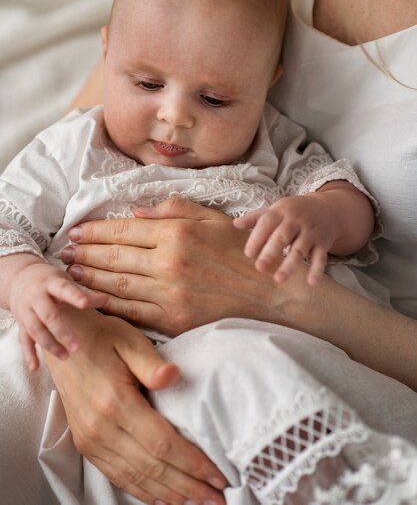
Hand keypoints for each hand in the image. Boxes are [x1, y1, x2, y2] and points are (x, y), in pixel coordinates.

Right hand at [8, 260, 107, 369]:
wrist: (18, 278)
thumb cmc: (49, 280)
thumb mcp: (65, 280)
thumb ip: (85, 292)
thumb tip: (107, 299)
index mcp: (51, 283)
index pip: (63, 289)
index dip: (74, 296)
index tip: (85, 304)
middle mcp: (36, 297)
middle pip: (48, 315)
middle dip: (62, 331)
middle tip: (77, 346)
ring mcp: (26, 311)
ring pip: (35, 330)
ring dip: (49, 345)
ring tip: (65, 356)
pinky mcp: (21, 323)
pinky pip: (23, 340)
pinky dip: (29, 354)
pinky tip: (35, 367)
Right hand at [44, 307, 226, 503]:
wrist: (63, 339)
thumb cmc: (102, 336)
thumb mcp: (129, 340)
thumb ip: (152, 363)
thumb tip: (175, 376)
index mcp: (115, 402)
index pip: (162, 443)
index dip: (192, 463)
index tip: (218, 475)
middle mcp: (100, 428)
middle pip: (152, 468)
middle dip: (189, 486)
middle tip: (218, 498)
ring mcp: (90, 439)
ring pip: (136, 478)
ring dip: (170, 494)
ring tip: (198, 502)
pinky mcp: (85, 443)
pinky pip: (117, 476)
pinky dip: (142, 491)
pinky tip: (163, 498)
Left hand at [60, 198, 286, 335]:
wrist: (269, 291)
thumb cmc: (241, 249)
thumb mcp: (211, 217)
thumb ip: (172, 210)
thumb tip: (134, 214)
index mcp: (177, 234)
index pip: (123, 230)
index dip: (95, 231)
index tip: (77, 231)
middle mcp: (169, 263)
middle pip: (114, 257)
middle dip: (84, 253)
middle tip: (65, 251)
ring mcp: (170, 294)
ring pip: (117, 285)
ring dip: (89, 278)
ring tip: (71, 272)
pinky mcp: (174, 320)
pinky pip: (132, 312)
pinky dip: (109, 306)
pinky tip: (92, 299)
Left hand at [234, 194, 336, 284]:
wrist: (327, 209)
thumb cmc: (293, 212)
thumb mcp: (275, 210)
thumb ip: (255, 218)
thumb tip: (235, 224)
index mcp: (281, 213)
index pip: (266, 224)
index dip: (257, 238)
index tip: (248, 253)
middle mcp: (296, 222)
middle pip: (282, 237)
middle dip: (271, 252)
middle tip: (259, 268)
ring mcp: (310, 233)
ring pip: (299, 249)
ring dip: (290, 265)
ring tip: (279, 279)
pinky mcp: (323, 243)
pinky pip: (320, 257)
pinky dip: (317, 270)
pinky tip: (311, 283)